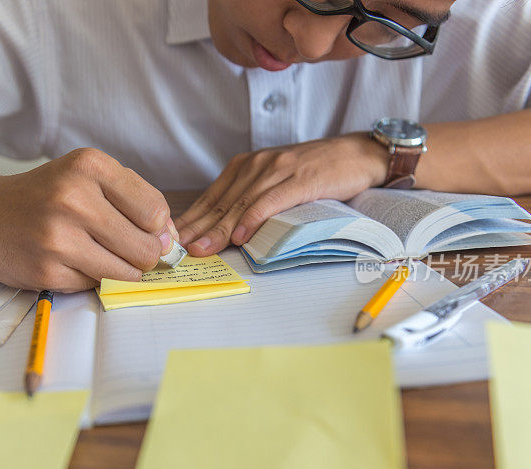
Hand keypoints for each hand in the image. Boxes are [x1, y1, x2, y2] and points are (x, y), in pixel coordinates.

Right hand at [0, 148, 178, 291]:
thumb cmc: (46, 194)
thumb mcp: (88, 177)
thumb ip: (135, 200)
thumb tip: (171, 242)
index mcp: (89, 166)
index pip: (156, 211)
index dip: (158, 229)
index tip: (146, 232)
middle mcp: (72, 198)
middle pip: (145, 248)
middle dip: (143, 255)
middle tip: (125, 250)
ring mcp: (57, 237)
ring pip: (125, 273)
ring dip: (121, 271)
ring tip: (100, 255)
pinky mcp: (46, 270)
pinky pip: (95, 286)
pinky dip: (91, 278)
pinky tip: (71, 261)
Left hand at [174, 133, 387, 255]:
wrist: (357, 155)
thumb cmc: (315, 172)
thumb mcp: (275, 181)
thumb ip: (250, 198)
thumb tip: (224, 230)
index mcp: (246, 166)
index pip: (211, 197)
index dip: (192, 220)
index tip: (173, 240)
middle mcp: (256, 164)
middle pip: (220, 203)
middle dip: (197, 229)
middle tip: (176, 250)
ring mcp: (277, 170)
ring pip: (240, 204)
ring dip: (218, 229)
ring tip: (201, 249)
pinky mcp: (299, 179)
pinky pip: (270, 201)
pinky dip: (253, 219)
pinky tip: (240, 236)